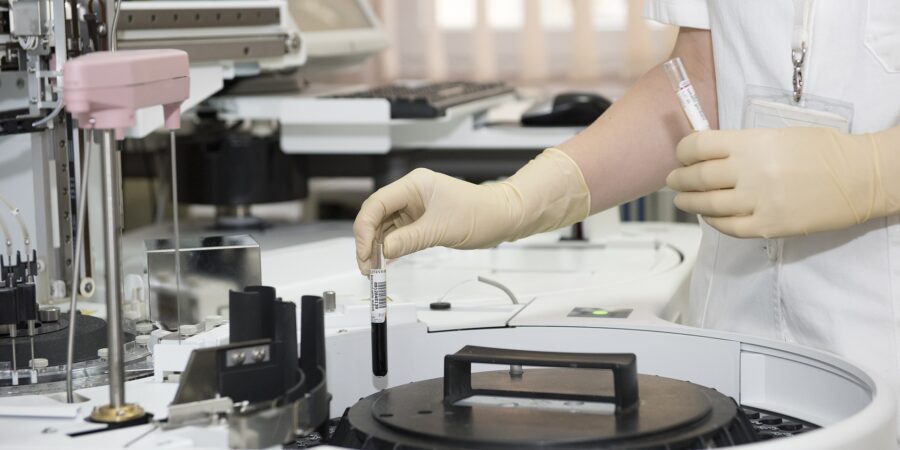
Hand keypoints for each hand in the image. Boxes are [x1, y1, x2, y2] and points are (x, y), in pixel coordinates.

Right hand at [353, 149, 590, 274]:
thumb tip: (383, 251)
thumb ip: (409, 240)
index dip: (364, 229)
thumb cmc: (480, 213)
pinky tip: (385, 262)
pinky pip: (398, 234)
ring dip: (377, 248)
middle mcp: (411, 194)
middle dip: (367, 241)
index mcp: (414, 185)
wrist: (503, 217)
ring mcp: (415, 208)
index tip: (364, 252)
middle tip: (367, 267)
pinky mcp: (421, 221)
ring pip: (385, 227)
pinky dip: (390, 249)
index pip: (377, 203)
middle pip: (376, 216)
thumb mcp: (441, 229)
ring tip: (374, 270)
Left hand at [666, 127, 899, 237]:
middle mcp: (749, 172)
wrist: (861, 177)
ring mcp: (758, 201)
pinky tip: (709, 216)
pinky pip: (728, 227)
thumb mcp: (778, 135)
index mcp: (751, 143)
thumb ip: (742, 145)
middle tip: (673, 180)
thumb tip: (709, 154)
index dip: (683, 152)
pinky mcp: (768, 226)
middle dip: (679, 179)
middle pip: (697, 177)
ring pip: (707, 204)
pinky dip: (712, 221)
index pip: (699, 146)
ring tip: (683, 200)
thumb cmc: (823, 150)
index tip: (681, 156)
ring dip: (688, 202)